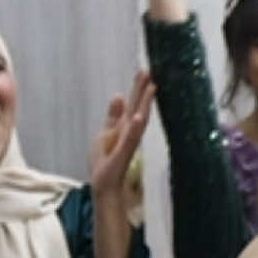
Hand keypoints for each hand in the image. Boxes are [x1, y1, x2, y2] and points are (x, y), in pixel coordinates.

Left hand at [90, 70, 155, 201]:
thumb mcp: (106, 133)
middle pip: (138, 107)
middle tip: (150, 71)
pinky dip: (134, 128)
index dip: (138, 88)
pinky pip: (130, 139)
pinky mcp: (123, 154)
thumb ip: (113, 116)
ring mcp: (128, 143)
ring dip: (145, 104)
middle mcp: (130, 132)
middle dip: (143, 90)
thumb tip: (118, 94)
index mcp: (124, 127)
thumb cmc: (106, 162)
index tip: (145, 71)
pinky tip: (137, 117)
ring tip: (151, 88)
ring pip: (139, 119)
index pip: (133, 104)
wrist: (106, 186)